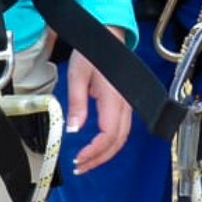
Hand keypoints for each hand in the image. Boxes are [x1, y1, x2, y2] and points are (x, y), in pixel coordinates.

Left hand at [64, 38, 132, 173]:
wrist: (108, 34)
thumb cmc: (92, 52)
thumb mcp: (77, 74)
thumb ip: (77, 103)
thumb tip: (73, 129)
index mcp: (114, 97)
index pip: (109, 134)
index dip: (95, 151)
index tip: (79, 158)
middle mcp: (125, 103)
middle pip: (118, 141)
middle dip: (99, 158)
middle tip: (80, 167)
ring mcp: (128, 104)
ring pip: (122, 138)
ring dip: (105, 154)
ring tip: (86, 162)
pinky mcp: (126, 104)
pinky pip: (122, 130)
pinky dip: (110, 144)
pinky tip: (96, 149)